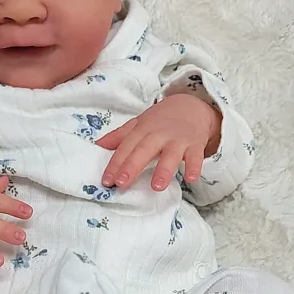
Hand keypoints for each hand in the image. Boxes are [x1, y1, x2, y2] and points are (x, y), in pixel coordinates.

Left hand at [96, 93, 220, 191]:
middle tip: (122, 183)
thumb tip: (97, 145)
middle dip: (132, 166)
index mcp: (142, 130)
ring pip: (170, 155)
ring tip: (157, 187)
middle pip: (144, 150)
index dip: (115, 164)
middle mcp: (159, 134)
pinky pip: (196, 157)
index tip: (106, 180)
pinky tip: (191, 179)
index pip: (126, 147)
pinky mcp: (195, 145)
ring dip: (164, 170)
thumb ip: (119, 136)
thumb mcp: (139, 124)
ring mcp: (178, 140)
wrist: (192, 106)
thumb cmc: (161, 120)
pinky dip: (195, 167)